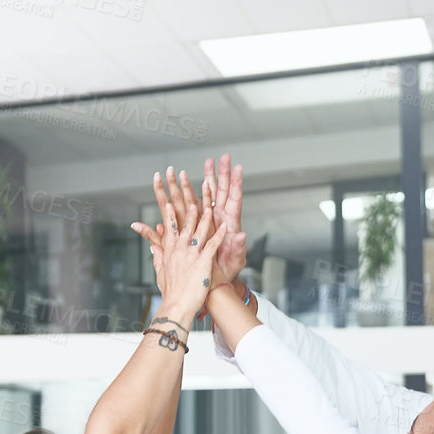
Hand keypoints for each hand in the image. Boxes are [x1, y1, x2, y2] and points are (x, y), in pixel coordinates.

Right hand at [132, 175, 224, 323]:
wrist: (176, 307)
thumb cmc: (170, 292)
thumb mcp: (160, 270)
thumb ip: (157, 254)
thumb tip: (152, 244)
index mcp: (169, 249)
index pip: (168, 224)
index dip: (169, 208)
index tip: (168, 194)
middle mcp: (179, 248)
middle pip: (183, 219)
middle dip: (184, 199)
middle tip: (182, 183)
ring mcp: (191, 254)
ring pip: (199, 228)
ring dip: (206, 213)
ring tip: (210, 199)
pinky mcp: (203, 262)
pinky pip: (213, 245)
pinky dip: (220, 234)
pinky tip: (225, 225)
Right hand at [204, 154, 247, 282]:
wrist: (216, 277)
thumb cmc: (229, 269)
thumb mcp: (236, 260)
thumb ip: (238, 247)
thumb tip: (242, 235)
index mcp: (230, 222)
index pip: (234, 198)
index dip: (236, 183)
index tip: (238, 167)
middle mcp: (222, 216)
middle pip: (223, 190)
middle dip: (223, 173)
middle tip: (223, 156)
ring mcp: (211, 218)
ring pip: (210, 193)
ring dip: (209, 176)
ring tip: (209, 161)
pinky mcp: (201, 222)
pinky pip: (197, 203)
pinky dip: (194, 190)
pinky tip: (191, 180)